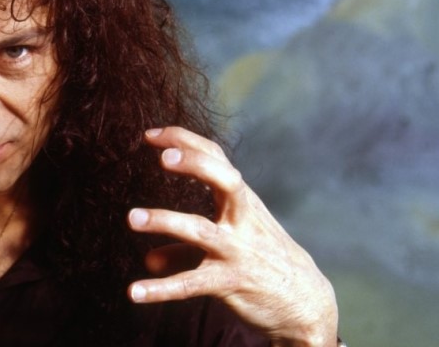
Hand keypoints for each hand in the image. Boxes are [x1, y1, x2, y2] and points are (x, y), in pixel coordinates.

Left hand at [127, 127, 337, 346]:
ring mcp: (236, 250)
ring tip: (133, 218)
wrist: (305, 303)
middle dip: (197, 165)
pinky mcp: (230, 281)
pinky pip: (191, 283)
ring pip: (201, 230)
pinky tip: (135, 292)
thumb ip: (185, 250)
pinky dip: (161, 289)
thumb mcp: (230, 245)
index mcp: (242, 202)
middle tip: (164, 159)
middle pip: (226, 181)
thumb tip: (149, 260)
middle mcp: (241, 220)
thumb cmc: (264, 263)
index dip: (184, 142)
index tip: (150, 135)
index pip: (216, 159)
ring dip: (166, 221)